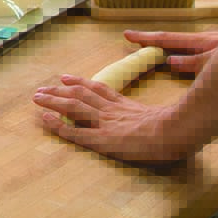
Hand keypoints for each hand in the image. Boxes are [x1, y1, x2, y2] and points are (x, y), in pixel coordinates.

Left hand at [32, 75, 192, 166]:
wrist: (175, 130)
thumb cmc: (180, 126)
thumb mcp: (171, 116)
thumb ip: (167, 115)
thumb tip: (179, 119)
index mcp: (128, 106)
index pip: (101, 91)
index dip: (82, 83)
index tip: (67, 77)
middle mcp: (113, 111)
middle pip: (82, 95)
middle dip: (60, 91)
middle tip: (43, 87)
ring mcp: (106, 123)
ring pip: (74, 107)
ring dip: (53, 101)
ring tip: (36, 96)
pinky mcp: (102, 139)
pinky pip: (75, 131)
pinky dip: (58, 125)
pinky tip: (45, 119)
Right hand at [124, 28, 217, 76]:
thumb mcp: (217, 62)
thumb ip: (194, 62)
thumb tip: (169, 61)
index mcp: (199, 41)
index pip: (166, 38)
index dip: (146, 37)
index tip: (127, 35)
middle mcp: (202, 39)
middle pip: (171, 39)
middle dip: (151, 40)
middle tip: (133, 42)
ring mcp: (211, 42)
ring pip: (182, 44)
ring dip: (166, 46)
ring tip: (151, 49)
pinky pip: (193, 48)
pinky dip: (181, 51)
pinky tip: (183, 55)